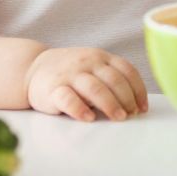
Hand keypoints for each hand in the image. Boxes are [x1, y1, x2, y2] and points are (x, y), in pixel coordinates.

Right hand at [25, 48, 148, 121]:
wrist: (34, 68)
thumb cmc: (72, 73)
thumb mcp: (93, 67)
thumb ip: (111, 79)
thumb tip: (135, 106)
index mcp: (101, 57)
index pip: (127, 70)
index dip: (138, 90)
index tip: (142, 108)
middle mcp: (88, 62)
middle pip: (114, 80)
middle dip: (126, 99)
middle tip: (131, 115)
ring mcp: (70, 74)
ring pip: (94, 88)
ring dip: (110, 104)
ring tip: (118, 118)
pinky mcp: (53, 89)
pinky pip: (68, 98)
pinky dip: (80, 109)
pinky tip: (89, 118)